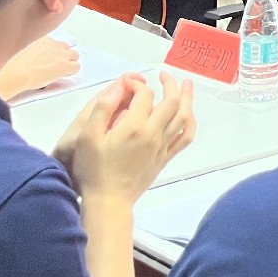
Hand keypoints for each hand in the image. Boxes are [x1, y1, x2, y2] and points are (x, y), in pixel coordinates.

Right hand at [0, 37, 81, 99]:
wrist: (15, 71)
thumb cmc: (11, 63)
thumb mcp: (16, 49)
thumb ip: (22, 48)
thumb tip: (21, 53)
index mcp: (40, 37)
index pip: (51, 41)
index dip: (50, 50)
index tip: (45, 56)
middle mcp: (52, 43)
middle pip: (64, 46)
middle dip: (62, 54)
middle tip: (55, 63)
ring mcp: (60, 54)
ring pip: (74, 55)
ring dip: (69, 61)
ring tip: (62, 69)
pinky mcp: (65, 66)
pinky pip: (76, 67)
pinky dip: (72, 71)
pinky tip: (65, 76)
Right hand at [55, 72, 196, 204]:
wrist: (108, 201)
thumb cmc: (94, 171)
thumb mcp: (87, 137)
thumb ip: (102, 109)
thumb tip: (117, 88)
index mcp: (134, 127)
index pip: (145, 95)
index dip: (137, 84)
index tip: (128, 83)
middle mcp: (153, 134)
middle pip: (171, 101)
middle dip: (169, 84)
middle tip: (163, 75)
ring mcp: (162, 146)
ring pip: (183, 117)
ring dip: (187, 98)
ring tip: (186, 85)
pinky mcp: (165, 158)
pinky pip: (185, 137)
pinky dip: (190, 123)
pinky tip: (188, 115)